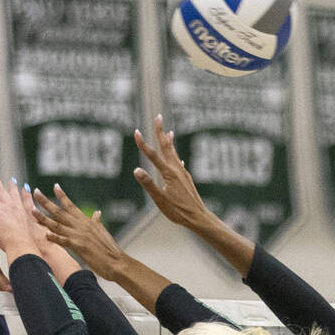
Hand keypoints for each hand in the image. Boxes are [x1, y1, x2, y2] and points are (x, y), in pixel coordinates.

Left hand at [0, 169, 38, 256]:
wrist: (21, 242)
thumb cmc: (25, 241)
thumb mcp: (29, 230)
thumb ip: (23, 224)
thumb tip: (23, 228)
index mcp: (19, 209)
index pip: (16, 195)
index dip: (14, 187)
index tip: (13, 180)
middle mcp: (9, 205)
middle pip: (0, 189)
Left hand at [33, 184, 126, 281]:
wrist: (117, 262)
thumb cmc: (110, 249)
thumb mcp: (102, 231)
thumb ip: (97, 222)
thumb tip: (97, 213)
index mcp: (86, 221)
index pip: (71, 205)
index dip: (62, 196)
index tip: (54, 186)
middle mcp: (81, 225)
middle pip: (60, 211)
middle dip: (46, 202)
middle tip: (36, 192)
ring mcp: (79, 235)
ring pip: (57, 224)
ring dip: (43, 218)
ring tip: (32, 210)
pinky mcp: (79, 246)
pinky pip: (63, 240)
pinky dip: (54, 237)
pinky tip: (45, 234)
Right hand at [132, 115, 214, 229]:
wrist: (199, 217)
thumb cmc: (179, 211)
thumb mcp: (160, 199)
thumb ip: (148, 184)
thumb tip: (136, 170)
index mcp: (169, 173)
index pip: (152, 155)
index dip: (143, 144)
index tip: (136, 132)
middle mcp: (176, 169)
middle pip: (166, 147)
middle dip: (160, 131)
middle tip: (158, 117)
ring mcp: (183, 173)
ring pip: (174, 154)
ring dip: (169, 142)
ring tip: (169, 132)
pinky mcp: (186, 179)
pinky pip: (179, 164)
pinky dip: (176, 157)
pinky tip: (178, 159)